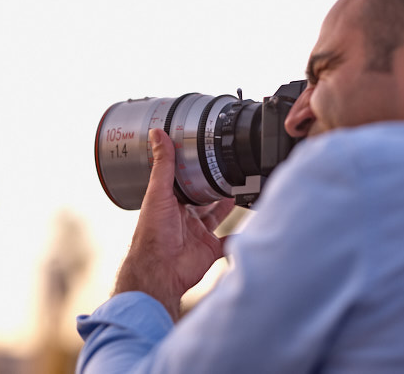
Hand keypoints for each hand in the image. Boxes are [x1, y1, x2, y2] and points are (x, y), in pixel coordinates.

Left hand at [113, 128, 233, 320]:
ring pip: (215, 217)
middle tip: (226, 170)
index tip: (202, 154)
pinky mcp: (210, 250)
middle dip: (212, 187)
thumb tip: (157, 133)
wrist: (160, 270)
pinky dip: (239, 235)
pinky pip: (228, 242)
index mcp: (169, 203)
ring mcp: (198, 234)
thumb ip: (162, 164)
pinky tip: (250, 225)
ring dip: (226, 206)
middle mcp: (183, 218)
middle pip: (201, 199)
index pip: (182, 182)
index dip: (191, 169)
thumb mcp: (158, 192)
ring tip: (239, 190)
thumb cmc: (153, 233)